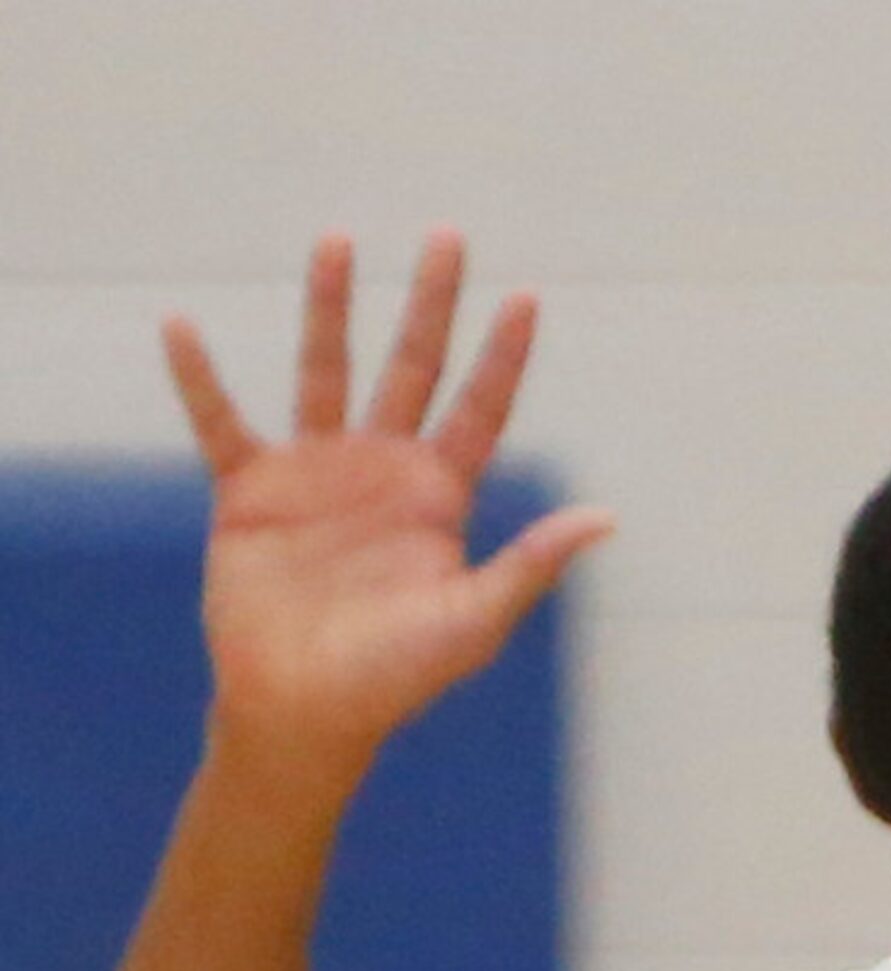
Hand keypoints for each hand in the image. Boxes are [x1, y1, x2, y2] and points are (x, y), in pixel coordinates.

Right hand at [167, 231, 611, 790]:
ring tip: (338, 241)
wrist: (307, 712)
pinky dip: (199, 379)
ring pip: (324, 372)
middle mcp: (383, 471)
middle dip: (432, 303)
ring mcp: (316, 475)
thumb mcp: (474, 618)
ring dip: (330, 309)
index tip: (526, 298)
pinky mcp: (250, 493)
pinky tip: (182, 328)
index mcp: (440, 497)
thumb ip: (532, 562)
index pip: (480, 408)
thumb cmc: (397, 676)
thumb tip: (606, 519)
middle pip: (412, 367)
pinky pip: (219, 422)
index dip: (503, 356)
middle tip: (449, 235)